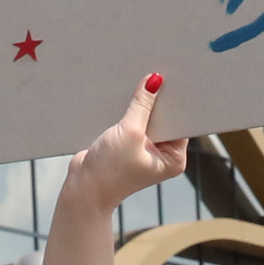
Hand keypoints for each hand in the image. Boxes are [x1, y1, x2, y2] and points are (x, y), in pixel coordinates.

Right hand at [61, 74, 187, 225]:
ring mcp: (145, 149)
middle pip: (165, 118)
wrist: (82, 188)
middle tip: (153, 76)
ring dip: (140, 106)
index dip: (176, 102)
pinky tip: (122, 99)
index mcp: (174, 158)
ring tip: (136, 85)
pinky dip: (128, 112)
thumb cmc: (109, 170)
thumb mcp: (129, 133)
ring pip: (147, 118)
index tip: (172, 79)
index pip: (181, 122)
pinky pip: (133, 122)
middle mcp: (163, 154)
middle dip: (157, 102)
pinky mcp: (129, 144)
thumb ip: (142, 105)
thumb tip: (154, 80)